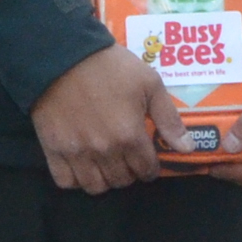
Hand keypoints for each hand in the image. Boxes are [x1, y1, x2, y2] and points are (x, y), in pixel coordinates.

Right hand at [31, 45, 187, 193]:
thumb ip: (169, 119)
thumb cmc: (111, 67)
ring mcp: (77, 153)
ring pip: (95, 187)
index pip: (146, 171)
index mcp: (130, 136)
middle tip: (128, 159)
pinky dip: (76, 180)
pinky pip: (66, 181)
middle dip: (130, 173)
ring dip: (105, 179)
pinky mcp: (53, 150)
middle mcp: (104, 151)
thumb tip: (188, 148)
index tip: (148, 160)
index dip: (151, 168)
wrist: (63, 54)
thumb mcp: (149, 84)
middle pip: (122, 181)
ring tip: (106, 164)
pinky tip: (82, 166)